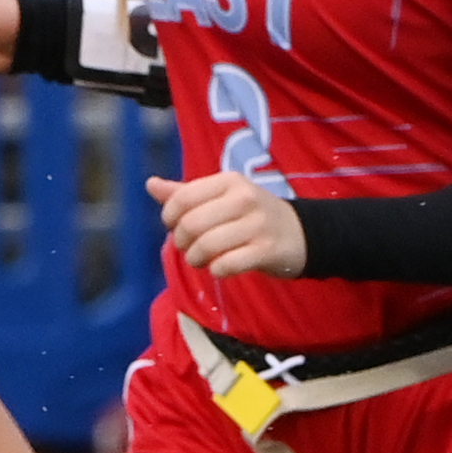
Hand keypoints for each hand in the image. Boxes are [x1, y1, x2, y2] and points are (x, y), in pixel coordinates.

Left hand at [148, 170, 305, 277]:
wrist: (301, 234)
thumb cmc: (250, 215)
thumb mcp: (221, 197)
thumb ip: (185, 193)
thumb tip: (150, 184)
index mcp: (230, 181)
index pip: (182, 198)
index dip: (169, 218)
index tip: (175, 227)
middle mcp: (245, 198)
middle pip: (190, 224)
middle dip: (181, 242)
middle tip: (189, 247)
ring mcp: (258, 224)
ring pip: (206, 246)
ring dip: (196, 259)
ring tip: (201, 260)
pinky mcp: (267, 250)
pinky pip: (225, 265)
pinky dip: (216, 271)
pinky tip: (220, 268)